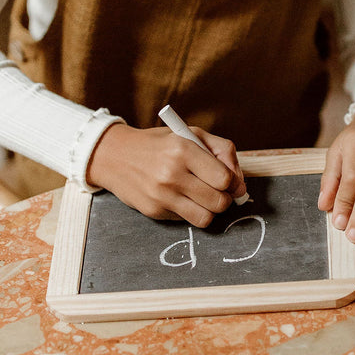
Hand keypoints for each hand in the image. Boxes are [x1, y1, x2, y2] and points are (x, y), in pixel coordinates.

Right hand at [86, 122, 242, 223]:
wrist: (115, 156)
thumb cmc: (159, 144)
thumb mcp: (191, 134)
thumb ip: (222, 151)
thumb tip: (239, 183)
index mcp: (183, 150)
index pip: (224, 179)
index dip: (233, 183)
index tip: (230, 181)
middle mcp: (171, 174)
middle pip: (219, 202)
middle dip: (224, 199)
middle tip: (218, 191)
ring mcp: (161, 196)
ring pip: (205, 218)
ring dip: (209, 210)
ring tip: (202, 197)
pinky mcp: (153, 211)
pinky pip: (185, 220)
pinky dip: (189, 211)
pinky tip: (180, 197)